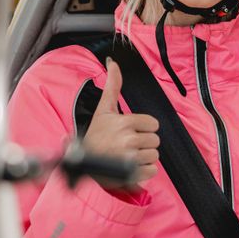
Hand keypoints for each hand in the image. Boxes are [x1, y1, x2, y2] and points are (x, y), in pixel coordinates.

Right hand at [82, 57, 160, 187]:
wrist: (83, 163)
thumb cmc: (96, 134)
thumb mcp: (103, 109)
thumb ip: (113, 85)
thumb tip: (113, 62)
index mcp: (124, 122)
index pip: (153, 124)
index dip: (143, 128)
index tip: (129, 131)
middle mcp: (128, 139)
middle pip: (155, 140)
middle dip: (143, 143)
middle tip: (127, 145)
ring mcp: (130, 158)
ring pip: (154, 155)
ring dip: (143, 157)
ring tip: (127, 156)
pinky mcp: (132, 175)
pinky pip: (152, 171)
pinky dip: (144, 171)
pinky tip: (129, 168)